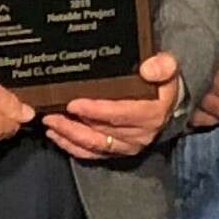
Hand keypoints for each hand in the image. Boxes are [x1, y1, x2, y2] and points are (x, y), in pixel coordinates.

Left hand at [47, 51, 185, 164]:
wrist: (168, 103)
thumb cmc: (161, 84)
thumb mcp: (167, 68)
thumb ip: (162, 65)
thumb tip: (148, 69)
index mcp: (152, 114)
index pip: (120, 114)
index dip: (96, 111)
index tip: (74, 103)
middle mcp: (141, 134)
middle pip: (102, 132)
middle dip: (74, 123)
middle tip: (51, 113)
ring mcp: (128, 145)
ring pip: (94, 144)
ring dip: (69, 135)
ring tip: (50, 123)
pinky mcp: (119, 151)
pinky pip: (93, 153)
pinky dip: (73, 147)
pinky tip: (57, 136)